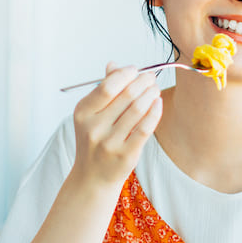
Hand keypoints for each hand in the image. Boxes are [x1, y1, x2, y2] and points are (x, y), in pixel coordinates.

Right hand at [69, 62, 162, 186]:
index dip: (125, 74)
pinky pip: (145, 128)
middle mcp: (94, 127)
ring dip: (151, 94)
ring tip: (155, 88)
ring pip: (138, 110)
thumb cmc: (95, 141)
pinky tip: (159, 103)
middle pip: (125, 96)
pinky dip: (155, 112)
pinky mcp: (126, 154)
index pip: (107, 86)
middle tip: (151, 77)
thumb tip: (114, 65)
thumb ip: (103, 90)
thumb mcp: (91, 116)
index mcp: (83, 113)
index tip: (136, 70)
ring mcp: (110, 142)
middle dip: (142, 82)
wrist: (92, 177)